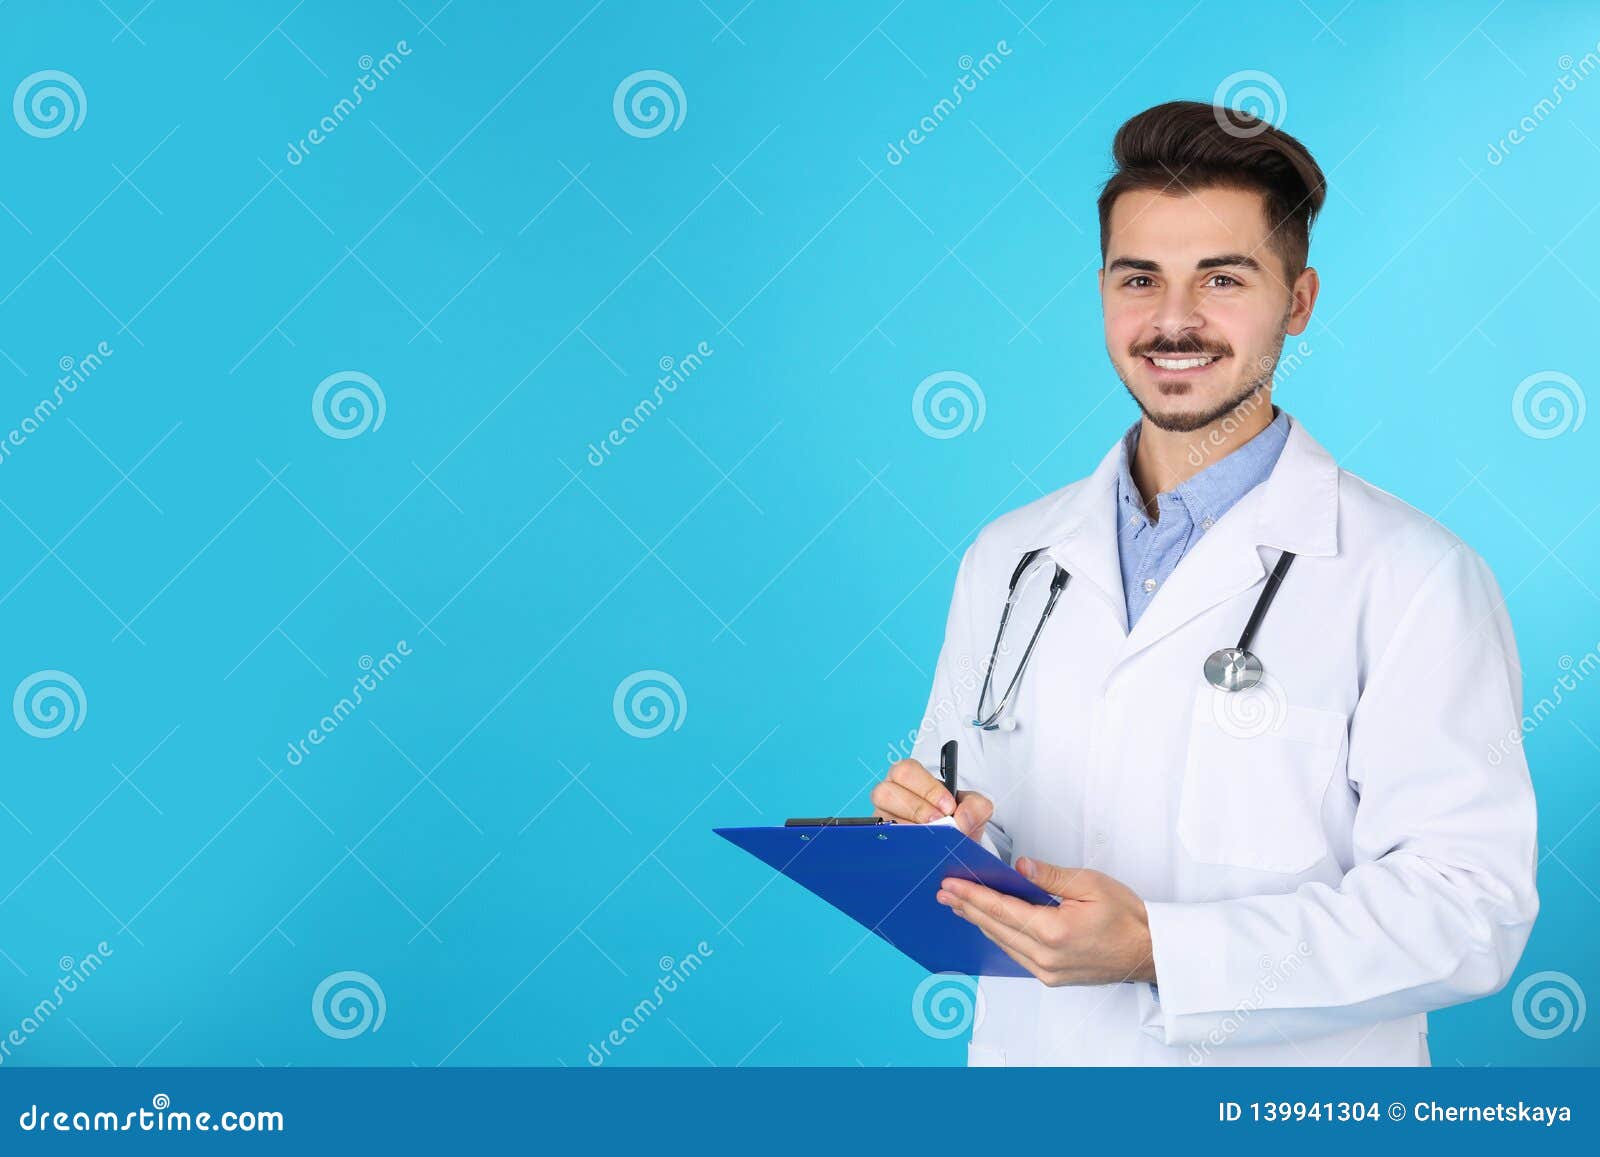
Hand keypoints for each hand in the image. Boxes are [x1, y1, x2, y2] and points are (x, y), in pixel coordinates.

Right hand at [870, 758, 992, 840]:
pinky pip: (883, 841)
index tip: (949, 807)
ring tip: (931, 838)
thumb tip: (962, 819)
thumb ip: (975, 807)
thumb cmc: (957, 820)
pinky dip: (903, 846)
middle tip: (939, 822)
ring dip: (909, 828)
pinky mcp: (881, 840)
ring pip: (881, 817)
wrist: (954, 847)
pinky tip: (921, 850)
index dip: (927, 789)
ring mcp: (882, 819)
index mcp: (909, 778)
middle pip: (885, 791)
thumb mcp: (973, 810)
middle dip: (916, 808)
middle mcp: (889, 794)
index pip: (907, 771)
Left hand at [937, 858, 1156, 985]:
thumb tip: (1020, 868)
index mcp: (1054, 932)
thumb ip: (1050, 876)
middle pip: (996, 928)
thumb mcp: (1090, 884)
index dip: (973, 895)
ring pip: (1003, 943)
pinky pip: (1015, 954)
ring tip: (960, 904)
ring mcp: (1047, 971)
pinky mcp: (1051, 977)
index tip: (952, 884)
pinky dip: (999, 936)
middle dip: (968, 907)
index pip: (1001, 910)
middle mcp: (1046, 957)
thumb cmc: (1127, 918)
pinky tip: (989, 923)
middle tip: (945, 892)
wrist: (1148, 952)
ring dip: (980, 922)